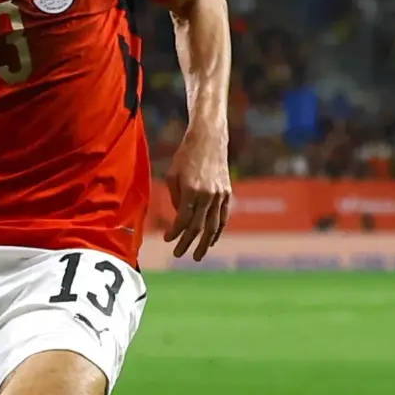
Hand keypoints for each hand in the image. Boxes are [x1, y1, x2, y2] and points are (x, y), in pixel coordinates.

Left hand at [162, 123, 231, 260]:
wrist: (209, 139)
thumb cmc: (185, 155)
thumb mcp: (172, 175)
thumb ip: (175, 198)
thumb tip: (179, 216)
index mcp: (190, 190)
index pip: (182, 219)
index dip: (174, 232)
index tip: (167, 239)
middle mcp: (207, 195)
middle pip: (198, 226)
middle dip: (188, 242)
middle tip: (179, 254)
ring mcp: (219, 194)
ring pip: (213, 225)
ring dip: (205, 242)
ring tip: (197, 255)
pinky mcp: (227, 192)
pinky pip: (223, 216)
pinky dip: (218, 230)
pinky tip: (211, 240)